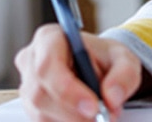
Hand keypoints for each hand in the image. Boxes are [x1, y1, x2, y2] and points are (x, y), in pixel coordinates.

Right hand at [14, 25, 144, 121]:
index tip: (93, 106)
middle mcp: (31, 61)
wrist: (98, 69)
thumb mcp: (124, 59)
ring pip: (41, 113)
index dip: (67, 90)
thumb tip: (111, 96)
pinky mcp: (30, 106)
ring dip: (72, 121)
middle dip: (73, 113)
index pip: (47, 66)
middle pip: (40, 94)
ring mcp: (27, 86)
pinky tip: (83, 118)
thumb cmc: (105, 58)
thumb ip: (124, 75)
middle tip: (101, 118)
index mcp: (49, 39)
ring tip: (97, 116)